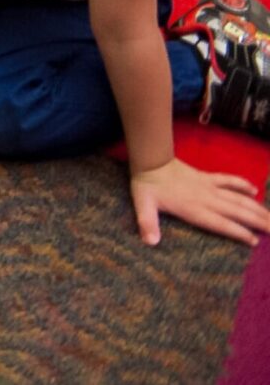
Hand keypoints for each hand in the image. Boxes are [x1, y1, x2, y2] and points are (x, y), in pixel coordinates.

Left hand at [128, 157, 269, 245]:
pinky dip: (242, 184)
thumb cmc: (146, 186)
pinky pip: (229, 180)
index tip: (255, 242)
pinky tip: (254, 191)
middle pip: (237, 212)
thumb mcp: (143, 206)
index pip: (222, 224)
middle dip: (257, 222)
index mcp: (194, 209)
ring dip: (256, 207)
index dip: (238, 232)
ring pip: (238, 198)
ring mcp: (209, 187)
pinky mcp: (207, 177)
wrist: (150, 160)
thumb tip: (150, 242)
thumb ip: (147, 224)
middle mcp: (207, 199)